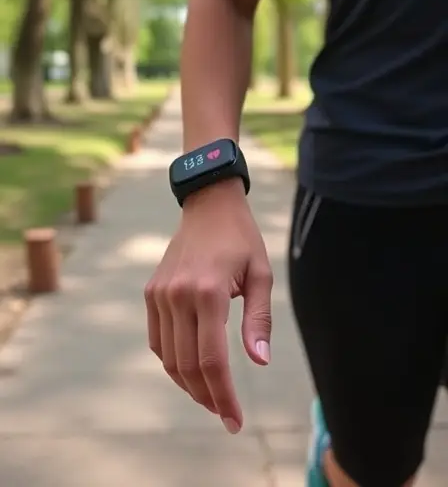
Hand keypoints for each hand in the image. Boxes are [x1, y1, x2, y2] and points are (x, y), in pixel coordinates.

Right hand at [145, 179, 272, 433]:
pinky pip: (157, 339)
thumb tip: (259, 361)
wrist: (208, 205)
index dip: (224, 396)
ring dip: (188, 384)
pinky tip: (190, 369)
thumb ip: (258, 319)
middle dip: (208, 397)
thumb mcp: (261, 274)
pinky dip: (171, 361)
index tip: (235, 421)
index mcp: (209, 291)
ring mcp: (160, 294)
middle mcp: (178, 295)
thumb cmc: (241, 239)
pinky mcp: (151, 292)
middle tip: (226, 414)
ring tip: (211, 396)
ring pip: (168, 357)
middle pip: (188, 365)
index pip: (212, 359)